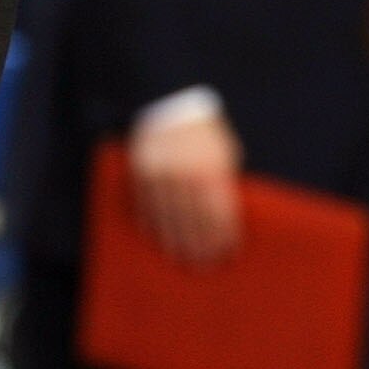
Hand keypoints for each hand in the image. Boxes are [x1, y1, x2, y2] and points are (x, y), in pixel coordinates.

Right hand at [128, 104, 241, 266]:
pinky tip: (155, 235)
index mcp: (211, 171)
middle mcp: (185, 175)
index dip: (222, 238)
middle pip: (193, 222)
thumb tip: (228, 219)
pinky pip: (145, 202)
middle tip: (201, 265)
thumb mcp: (226, 153)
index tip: (224, 255)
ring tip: (178, 257)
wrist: (170, 103)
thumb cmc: (206, 131)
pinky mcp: (140, 170)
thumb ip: (225, 183)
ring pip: (167, 216)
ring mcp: (160, 173)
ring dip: (173, 240)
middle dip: (198, 246)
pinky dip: (150, 221)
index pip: (219, 216)